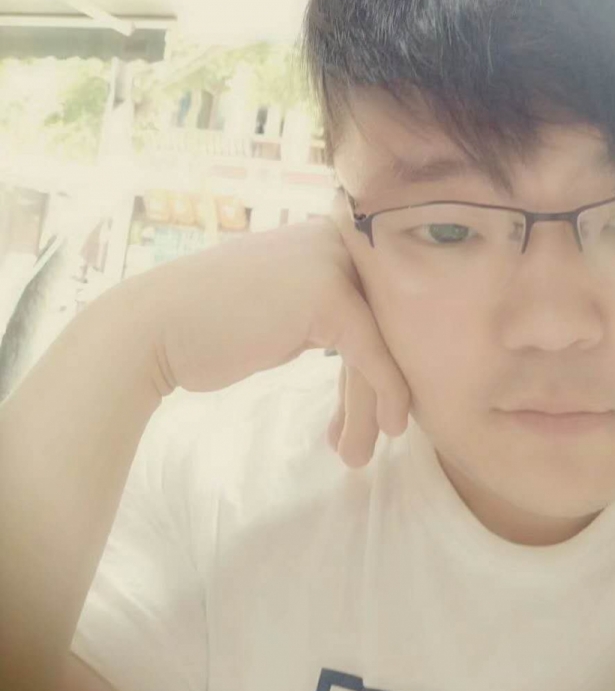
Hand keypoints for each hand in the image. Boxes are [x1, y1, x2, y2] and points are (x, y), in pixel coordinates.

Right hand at [134, 208, 410, 466]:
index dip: (382, 359)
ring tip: (358, 454)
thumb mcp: (282, 308)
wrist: (153, 329)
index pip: (376, 302)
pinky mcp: (329, 297)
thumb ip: (323, 313)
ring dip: (371, 406)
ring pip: (380, 343)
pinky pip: (372, 354)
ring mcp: (334, 263)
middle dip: (379, 386)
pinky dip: (383, 396)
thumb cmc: (210, 327)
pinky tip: (381, 430)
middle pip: (383, 322)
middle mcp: (337, 239)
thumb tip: (373, 345)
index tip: (376, 408)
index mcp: (328, 236)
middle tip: (378, 433)